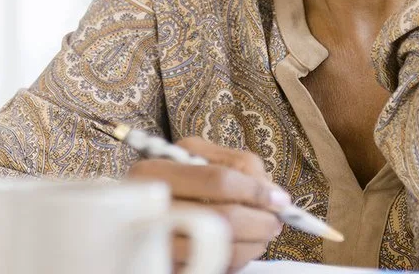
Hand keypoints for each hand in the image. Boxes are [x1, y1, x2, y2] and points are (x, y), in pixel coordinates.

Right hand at [126, 137, 288, 272]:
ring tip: (261, 235)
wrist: (139, 210)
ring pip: (222, 249)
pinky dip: (237, 259)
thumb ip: (239, 165)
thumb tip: (272, 194)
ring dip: (254, 244)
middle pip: (223, 218)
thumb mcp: (200, 156)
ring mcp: (156, 243)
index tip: (279, 199)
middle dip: (260, 222)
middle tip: (275, 222)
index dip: (256, 191)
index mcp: (155, 171)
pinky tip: (240, 246)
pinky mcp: (167, 266)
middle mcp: (151, 209)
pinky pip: (214, 267)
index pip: (218, 181)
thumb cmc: (176, 179)